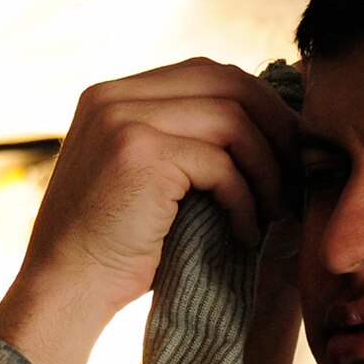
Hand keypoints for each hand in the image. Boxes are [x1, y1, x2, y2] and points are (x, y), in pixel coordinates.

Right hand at [0, 59, 297, 363]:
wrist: (64, 291)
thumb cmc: (112, 249)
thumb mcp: (143, 179)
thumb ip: (180, 140)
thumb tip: (266, 124)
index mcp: (111, 96)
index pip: (206, 73)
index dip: (258, 105)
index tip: (286, 147)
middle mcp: (113, 97)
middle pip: (226, 82)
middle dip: (275, 126)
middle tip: (299, 172)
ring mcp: (123, 119)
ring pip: (233, 120)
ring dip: (267, 168)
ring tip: (276, 209)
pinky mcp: (140, 152)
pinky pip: (221, 164)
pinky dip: (245, 200)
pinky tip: (246, 233)